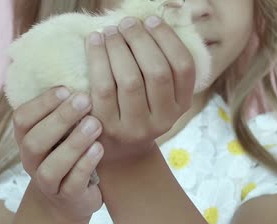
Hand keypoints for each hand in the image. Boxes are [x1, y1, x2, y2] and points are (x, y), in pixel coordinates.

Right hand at [12, 86, 104, 223]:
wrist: (70, 199)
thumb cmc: (69, 153)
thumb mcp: (61, 130)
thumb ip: (64, 107)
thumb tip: (82, 65)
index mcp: (26, 138)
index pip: (22, 118)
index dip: (41, 103)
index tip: (65, 88)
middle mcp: (31, 160)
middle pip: (34, 140)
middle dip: (59, 119)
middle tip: (85, 100)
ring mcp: (47, 182)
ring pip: (51, 166)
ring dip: (73, 143)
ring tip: (95, 124)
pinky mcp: (66, 198)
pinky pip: (72, 184)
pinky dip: (85, 166)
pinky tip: (99, 149)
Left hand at [85, 15, 195, 165]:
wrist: (117, 151)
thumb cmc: (137, 109)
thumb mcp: (158, 95)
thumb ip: (160, 65)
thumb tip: (149, 21)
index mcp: (182, 105)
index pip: (183, 67)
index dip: (168, 39)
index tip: (151, 20)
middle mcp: (163, 119)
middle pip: (157, 72)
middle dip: (140, 40)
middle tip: (126, 23)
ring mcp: (136, 127)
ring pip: (130, 79)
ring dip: (118, 48)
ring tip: (109, 31)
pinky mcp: (109, 128)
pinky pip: (103, 87)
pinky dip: (98, 59)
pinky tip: (93, 42)